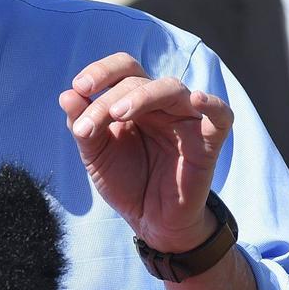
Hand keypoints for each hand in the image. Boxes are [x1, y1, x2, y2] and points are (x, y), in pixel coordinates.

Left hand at [59, 53, 233, 252]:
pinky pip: (221, 115)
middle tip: (88, 126)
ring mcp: (185, 119)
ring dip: (142, 96)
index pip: (122, 69)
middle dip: (108, 99)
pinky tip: (198, 99)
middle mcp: (160, 103)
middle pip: (138, 80)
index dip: (101, 71)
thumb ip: (82, 126)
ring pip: (171, 89)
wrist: (150, 220)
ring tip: (118, 114)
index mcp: (134, 100)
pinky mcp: (208, 140)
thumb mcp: (96, 156)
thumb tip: (66, 94)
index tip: (80, 87)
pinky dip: (213, 104)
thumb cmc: (125, 182)